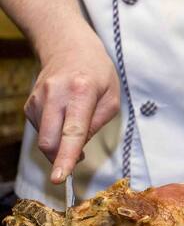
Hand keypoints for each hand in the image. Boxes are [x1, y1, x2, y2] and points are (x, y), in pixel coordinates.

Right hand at [24, 31, 119, 182]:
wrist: (68, 47)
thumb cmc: (97, 73)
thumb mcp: (112, 97)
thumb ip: (98, 123)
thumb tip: (78, 148)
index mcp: (81, 92)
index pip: (72, 132)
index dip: (66, 157)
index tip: (60, 178)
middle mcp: (55, 95)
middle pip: (49, 142)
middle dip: (60, 158)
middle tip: (77, 159)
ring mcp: (38, 99)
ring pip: (44, 139)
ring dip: (59, 144)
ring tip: (75, 123)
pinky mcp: (30, 104)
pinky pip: (41, 131)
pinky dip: (54, 134)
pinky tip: (64, 117)